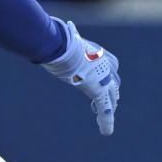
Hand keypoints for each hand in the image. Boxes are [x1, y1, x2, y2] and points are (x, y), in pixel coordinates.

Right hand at [41, 19, 119, 136]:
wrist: (62, 47)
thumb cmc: (58, 41)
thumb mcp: (61, 39)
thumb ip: (60, 37)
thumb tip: (46, 29)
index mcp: (98, 53)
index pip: (111, 64)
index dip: (109, 74)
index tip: (104, 80)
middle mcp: (104, 65)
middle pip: (114, 81)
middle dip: (112, 91)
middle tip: (111, 101)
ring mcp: (103, 78)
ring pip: (112, 96)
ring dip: (110, 106)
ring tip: (107, 119)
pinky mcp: (98, 90)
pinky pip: (105, 108)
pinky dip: (106, 121)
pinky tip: (107, 132)